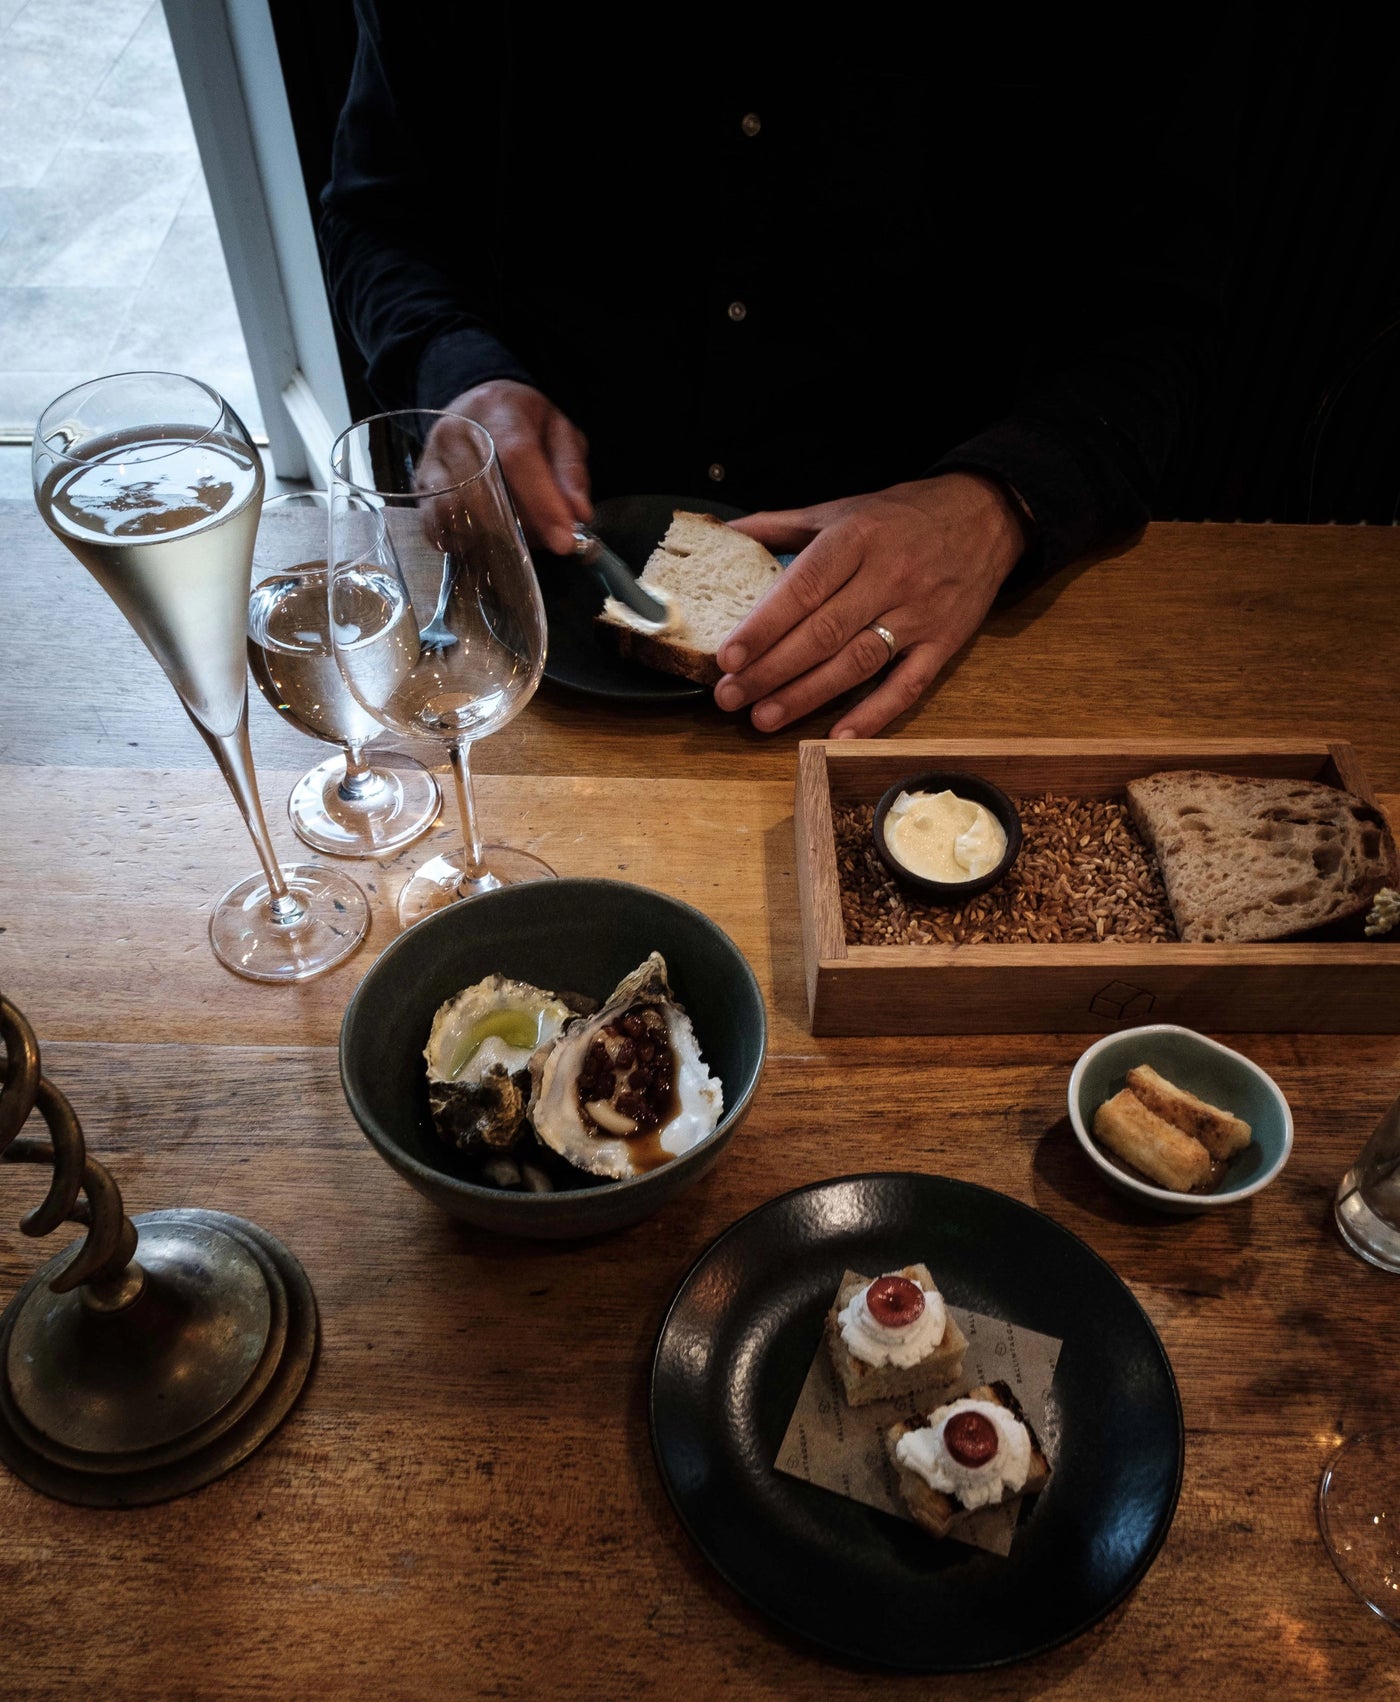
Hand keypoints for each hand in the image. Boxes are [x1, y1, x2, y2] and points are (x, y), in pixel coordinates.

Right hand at [422, 380, 591, 554]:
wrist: (479, 406)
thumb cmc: (524, 421)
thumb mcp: (560, 431)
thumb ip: (571, 470)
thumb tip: (578, 514)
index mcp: (497, 410)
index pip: (517, 457)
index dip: (542, 503)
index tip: (564, 540)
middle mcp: (455, 433)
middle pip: (485, 491)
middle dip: (524, 526)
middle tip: (548, 537)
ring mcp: (431, 461)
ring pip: (457, 512)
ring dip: (493, 536)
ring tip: (520, 535)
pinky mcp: (420, 487)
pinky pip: (435, 525)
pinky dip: (463, 542)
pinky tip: (487, 539)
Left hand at [713, 473, 1027, 736]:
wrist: (986, 515)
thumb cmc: (901, 515)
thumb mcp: (841, 508)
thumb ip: (780, 524)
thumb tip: (722, 534)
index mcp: (857, 538)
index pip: (803, 588)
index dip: (764, 626)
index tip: (728, 657)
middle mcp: (889, 577)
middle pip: (823, 633)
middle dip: (772, 670)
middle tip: (730, 698)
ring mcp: (919, 614)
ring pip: (857, 663)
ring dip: (808, 696)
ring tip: (764, 718)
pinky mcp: (944, 643)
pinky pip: (908, 686)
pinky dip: (874, 714)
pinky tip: (837, 738)